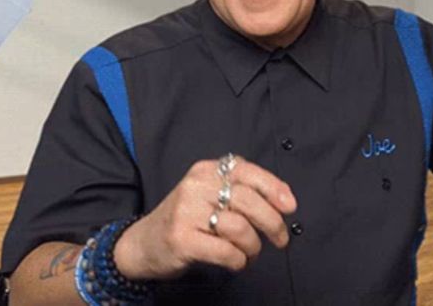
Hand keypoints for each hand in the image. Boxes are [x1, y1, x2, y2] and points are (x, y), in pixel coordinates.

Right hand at [113, 156, 296, 279]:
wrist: (142, 244)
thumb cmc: (185, 220)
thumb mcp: (208, 194)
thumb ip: (242, 190)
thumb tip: (285, 198)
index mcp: (205, 170)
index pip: (247, 171)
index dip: (273, 188)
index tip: (290, 206)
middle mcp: (195, 186)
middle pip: (249, 201)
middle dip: (272, 223)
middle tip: (280, 239)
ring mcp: (186, 212)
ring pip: (240, 227)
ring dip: (253, 246)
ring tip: (250, 253)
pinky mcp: (181, 239)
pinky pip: (226, 251)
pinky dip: (239, 260)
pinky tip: (237, 261)